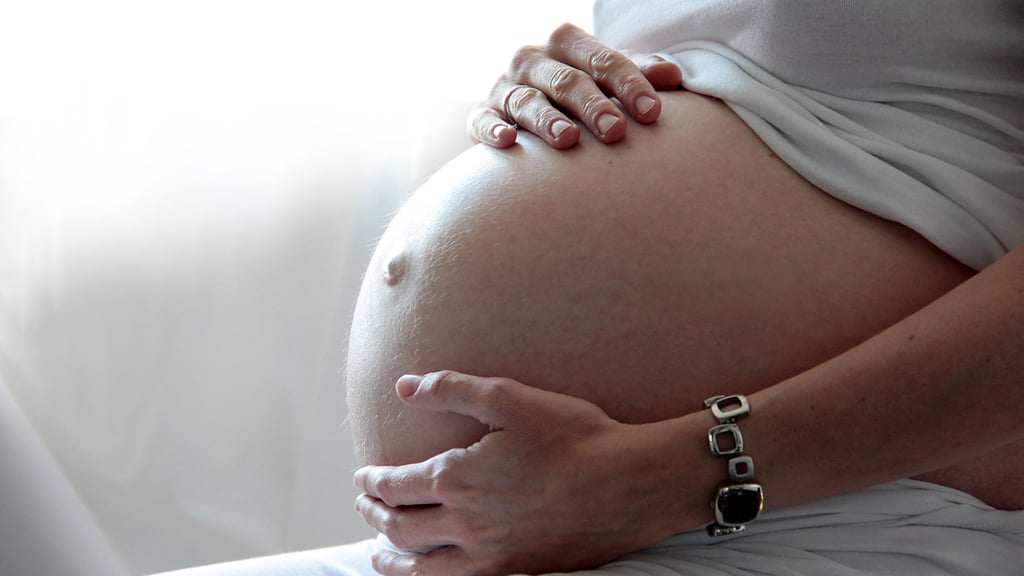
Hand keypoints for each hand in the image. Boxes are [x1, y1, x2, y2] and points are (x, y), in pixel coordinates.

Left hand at [353, 371, 686, 575]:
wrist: (630, 485)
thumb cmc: (573, 436)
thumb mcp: (510, 397)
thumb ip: (451, 389)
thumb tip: (405, 387)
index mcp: (457, 476)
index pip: (396, 484)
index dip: (372, 481)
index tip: (363, 476)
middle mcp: (465, 521)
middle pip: (400, 525)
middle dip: (374, 514)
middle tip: (364, 505)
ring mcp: (490, 553)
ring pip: (421, 565)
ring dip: (391, 557)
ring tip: (378, 553)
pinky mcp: (516, 571)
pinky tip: (432, 574)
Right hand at [469, 23, 682, 149]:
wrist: (523, 109)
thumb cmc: (578, 93)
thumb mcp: (608, 78)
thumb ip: (638, 75)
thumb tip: (673, 77)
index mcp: (567, 43)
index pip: (603, 60)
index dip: (630, 85)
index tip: (652, 113)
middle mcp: (532, 59)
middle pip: (566, 80)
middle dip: (592, 105)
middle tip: (616, 132)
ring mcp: (505, 86)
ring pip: (527, 100)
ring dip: (547, 120)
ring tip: (568, 140)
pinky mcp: (482, 114)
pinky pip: (483, 120)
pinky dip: (494, 130)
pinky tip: (509, 141)